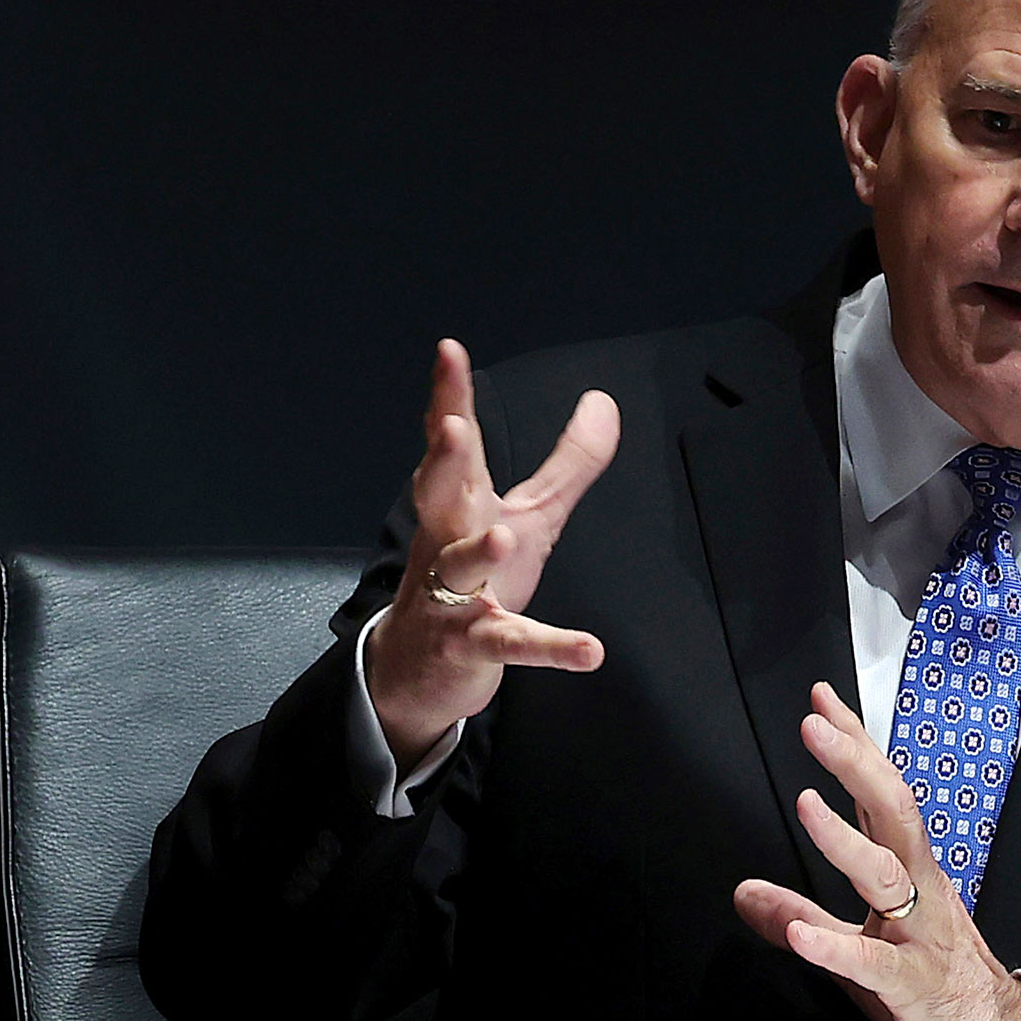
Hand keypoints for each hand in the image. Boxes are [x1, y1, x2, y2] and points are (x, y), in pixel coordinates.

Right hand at [365, 339, 620, 765]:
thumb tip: (603, 400)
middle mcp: (447, 542)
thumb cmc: (474, 580)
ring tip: (505, 535)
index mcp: (461, 504)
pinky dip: (550, 648)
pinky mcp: (471, 647)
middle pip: (439, 496)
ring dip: (478, 551)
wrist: (416, 668)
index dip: (449, 396)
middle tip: (452, 429)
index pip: (452, 444)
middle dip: (444, 463)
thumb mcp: (529, 516)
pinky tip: (589, 651)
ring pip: (460, 568)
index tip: (449, 351)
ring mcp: (454, 596)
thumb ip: (567, 462)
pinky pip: (510, 644)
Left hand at [731, 683, 1020, 1020]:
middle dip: (855, 765)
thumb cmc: (928, 984)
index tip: (823, 701)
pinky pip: (872, 963)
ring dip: (844, 839)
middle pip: (893, 813)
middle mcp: (919, 891)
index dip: (855, 745)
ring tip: (806, 805)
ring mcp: (918, 935)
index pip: (880, 794)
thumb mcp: (856, 943)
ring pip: (886, 876)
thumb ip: (801, 911)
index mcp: (908, 872)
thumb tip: (745, 892)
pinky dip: (836, 947)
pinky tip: (800, 934)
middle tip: (814, 727)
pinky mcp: (911, 985)